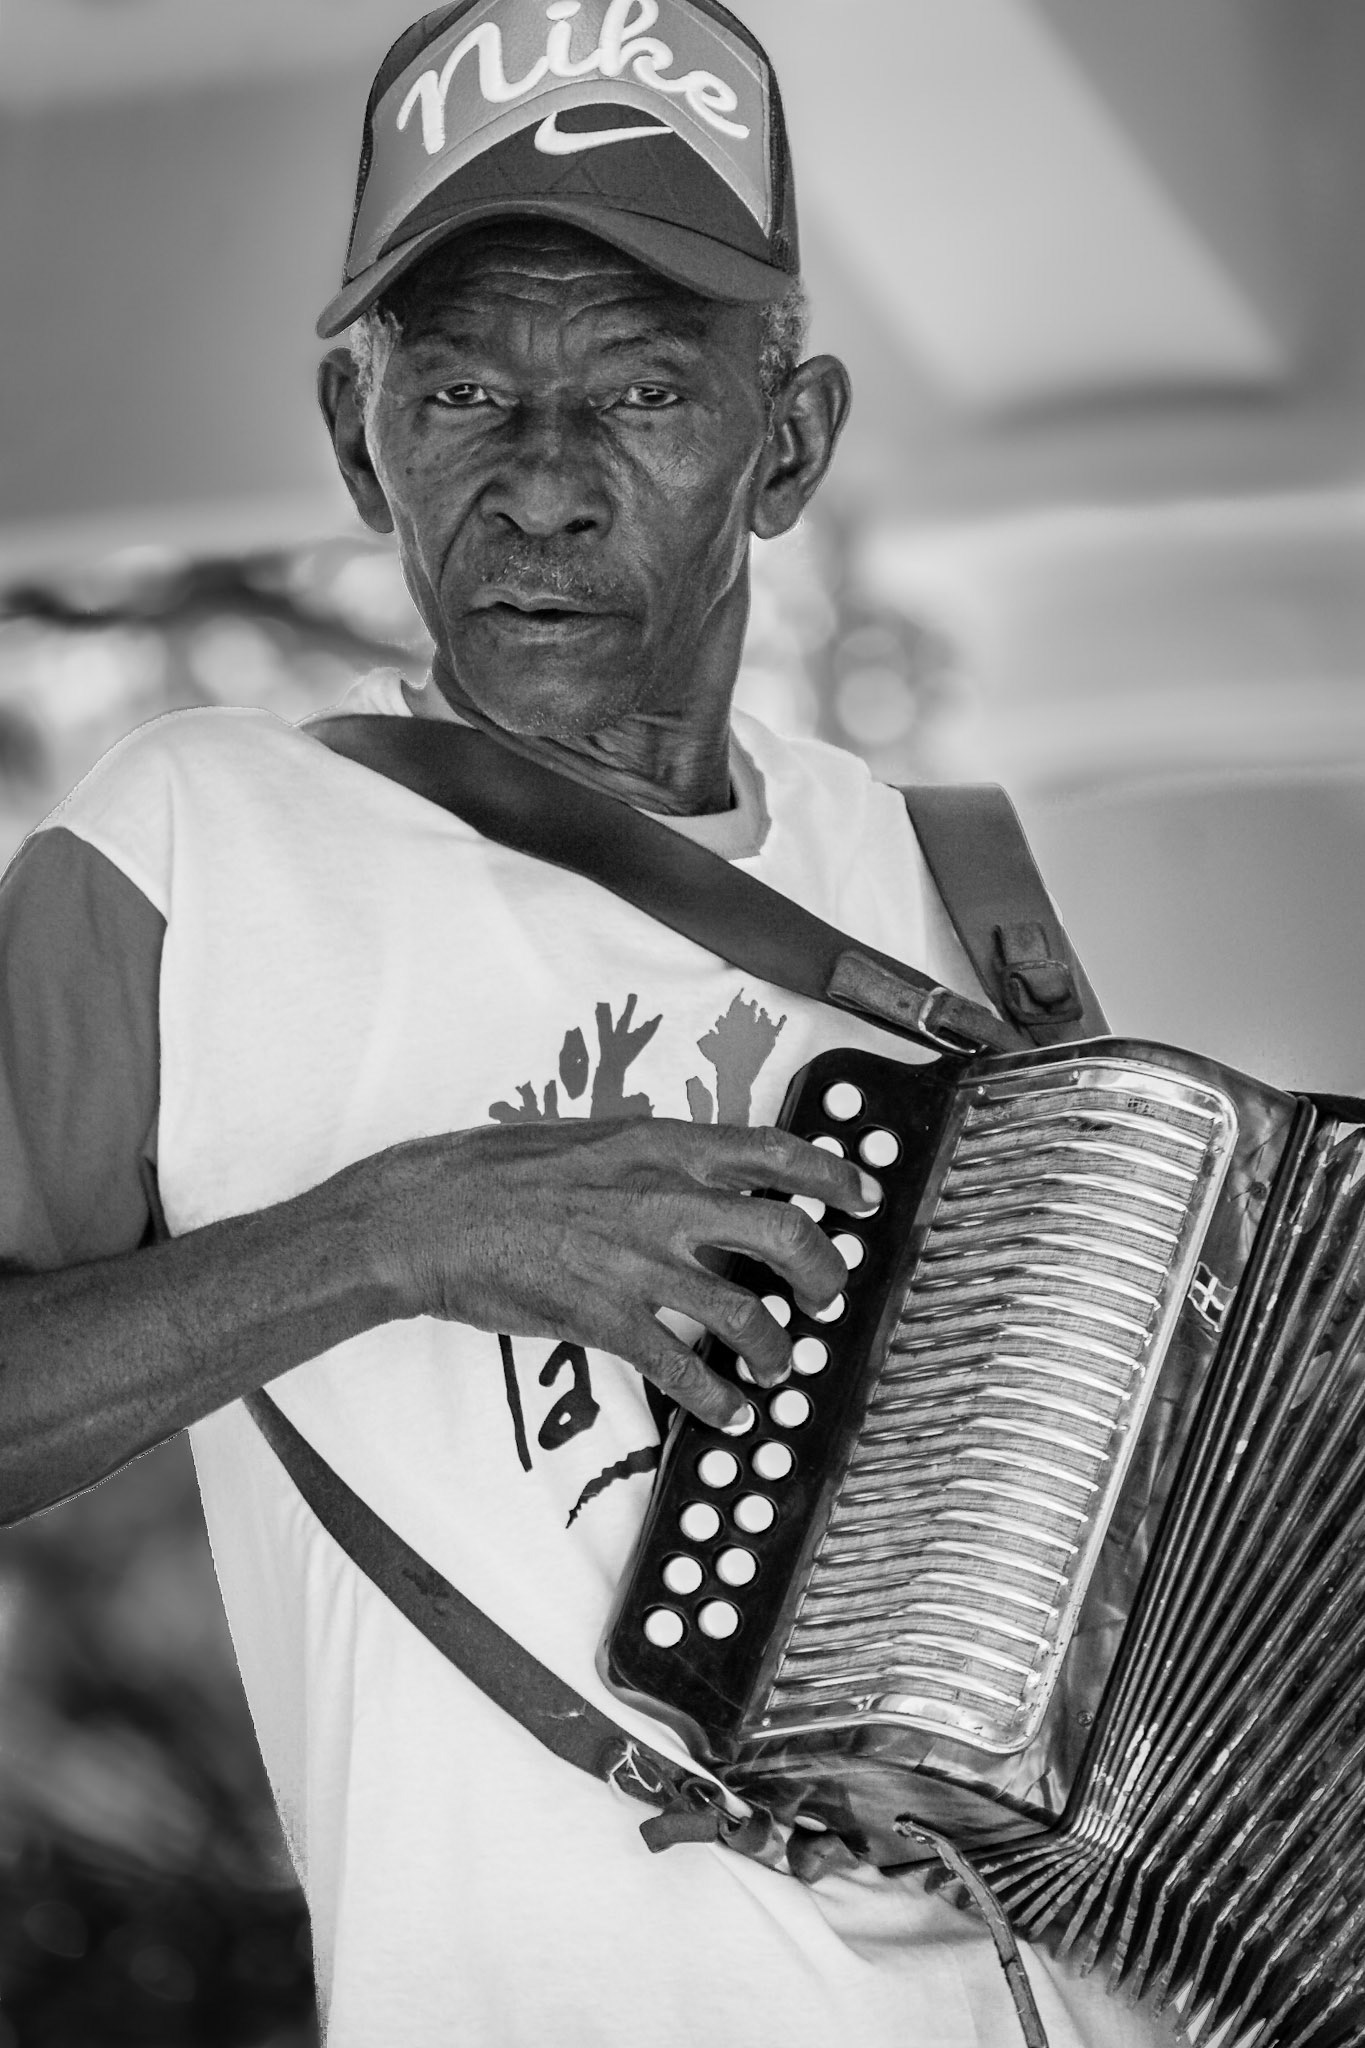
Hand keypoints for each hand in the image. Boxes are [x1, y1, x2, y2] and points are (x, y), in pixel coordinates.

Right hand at [372, 1119, 880, 1426]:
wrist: (428, 1215)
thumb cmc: (499, 1171)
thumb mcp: (592, 1138)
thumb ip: (653, 1156)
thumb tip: (700, 1173)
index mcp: (661, 1145)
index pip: (774, 1152)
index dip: (834, 1174)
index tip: (864, 1195)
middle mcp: (662, 1199)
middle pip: (784, 1235)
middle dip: (825, 1272)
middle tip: (830, 1295)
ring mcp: (635, 1261)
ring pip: (746, 1312)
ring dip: (777, 1347)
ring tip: (779, 1364)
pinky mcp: (603, 1317)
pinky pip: (681, 1368)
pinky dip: (718, 1400)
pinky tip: (730, 1413)